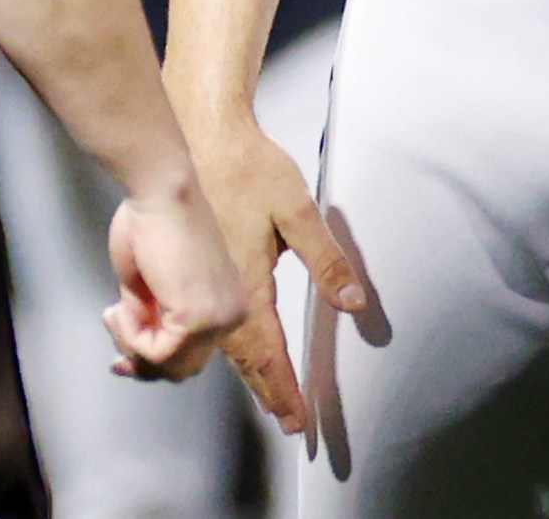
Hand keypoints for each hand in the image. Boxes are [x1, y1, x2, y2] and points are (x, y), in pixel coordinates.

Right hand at [101, 179, 246, 382]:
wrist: (160, 191)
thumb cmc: (153, 218)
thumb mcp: (147, 283)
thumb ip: (148, 318)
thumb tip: (134, 347)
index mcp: (226, 303)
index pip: (191, 354)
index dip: (151, 358)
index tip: (123, 357)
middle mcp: (231, 315)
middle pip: (182, 367)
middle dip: (140, 358)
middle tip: (114, 342)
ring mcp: (218, 319)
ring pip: (168, 364)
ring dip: (132, 341)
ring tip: (116, 311)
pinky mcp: (197, 318)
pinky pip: (157, 351)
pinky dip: (130, 336)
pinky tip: (121, 309)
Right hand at [185, 114, 366, 431]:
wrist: (196, 129)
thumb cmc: (244, 163)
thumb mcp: (297, 210)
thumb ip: (325, 259)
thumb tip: (352, 302)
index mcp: (248, 280)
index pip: (269, 350)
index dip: (283, 387)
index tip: (294, 418)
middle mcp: (222, 286)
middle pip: (243, 354)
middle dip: (265, 388)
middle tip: (281, 417)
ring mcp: (205, 273)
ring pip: (222, 338)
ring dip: (244, 369)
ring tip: (258, 390)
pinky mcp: (197, 259)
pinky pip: (208, 315)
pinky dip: (219, 341)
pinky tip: (222, 341)